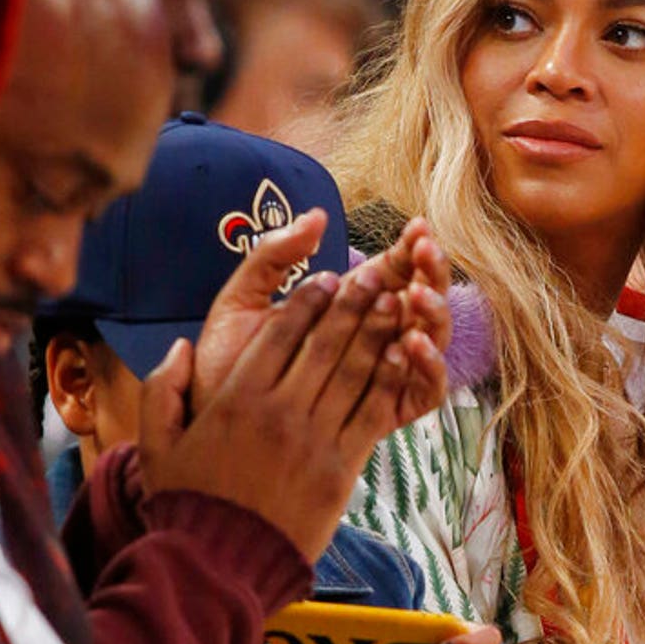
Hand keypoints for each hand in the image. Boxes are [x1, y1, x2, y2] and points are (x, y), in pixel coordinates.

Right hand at [138, 253, 432, 559]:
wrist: (217, 567)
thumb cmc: (185, 504)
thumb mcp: (157, 446)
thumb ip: (162, 391)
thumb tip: (180, 347)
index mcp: (235, 400)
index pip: (278, 334)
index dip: (306, 301)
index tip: (325, 278)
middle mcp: (278, 412)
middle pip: (325, 343)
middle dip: (353, 302)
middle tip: (373, 273)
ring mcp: (313, 440)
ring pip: (354, 372)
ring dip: (379, 331)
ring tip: (396, 300)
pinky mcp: (340, 470)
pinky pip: (372, 414)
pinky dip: (391, 381)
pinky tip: (405, 356)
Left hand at [189, 213, 450, 425]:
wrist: (211, 427)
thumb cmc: (225, 364)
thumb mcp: (242, 300)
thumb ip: (273, 256)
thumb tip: (316, 216)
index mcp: (347, 308)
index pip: (395, 271)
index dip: (411, 249)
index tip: (417, 229)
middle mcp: (374, 340)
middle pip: (423, 301)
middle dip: (432, 273)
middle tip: (426, 253)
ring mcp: (384, 378)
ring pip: (431, 341)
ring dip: (433, 315)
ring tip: (416, 297)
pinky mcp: (385, 415)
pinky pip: (425, 392)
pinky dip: (429, 368)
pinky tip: (411, 345)